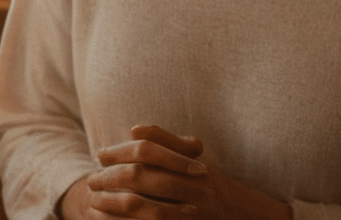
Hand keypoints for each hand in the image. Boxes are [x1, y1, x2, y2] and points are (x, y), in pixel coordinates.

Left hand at [60, 124, 290, 219]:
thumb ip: (166, 141)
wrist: (248, 218)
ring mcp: (188, 213)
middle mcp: (192, 187)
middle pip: (142, 177)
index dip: (120, 151)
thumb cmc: (216, 184)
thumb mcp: (196, 158)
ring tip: (94, 200)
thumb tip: (133, 130)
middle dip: (111, 177)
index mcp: (193, 164)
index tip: (100, 154)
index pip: (149, 151)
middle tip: (92, 178)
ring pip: (142, 207)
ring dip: (112, 203)